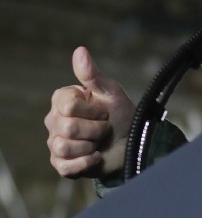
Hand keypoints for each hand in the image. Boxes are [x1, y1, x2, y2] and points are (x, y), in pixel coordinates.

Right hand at [45, 47, 135, 178]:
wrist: (131, 142)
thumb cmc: (120, 114)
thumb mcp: (111, 92)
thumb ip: (93, 75)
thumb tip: (80, 50)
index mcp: (62, 100)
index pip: (69, 106)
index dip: (93, 110)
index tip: (103, 110)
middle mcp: (54, 120)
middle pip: (68, 127)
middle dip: (96, 129)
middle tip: (105, 127)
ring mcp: (55, 143)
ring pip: (65, 147)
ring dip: (91, 145)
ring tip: (99, 142)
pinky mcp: (61, 164)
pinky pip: (65, 166)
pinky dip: (86, 162)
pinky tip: (96, 156)